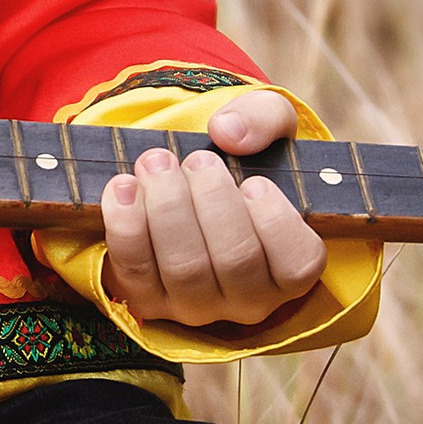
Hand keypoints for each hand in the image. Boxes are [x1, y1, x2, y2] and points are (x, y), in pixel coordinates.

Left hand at [98, 91, 326, 332]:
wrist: (181, 181)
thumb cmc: (239, 159)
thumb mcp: (265, 125)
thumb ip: (263, 117)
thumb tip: (228, 133)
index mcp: (290, 266)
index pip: (298, 264)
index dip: (276, 224)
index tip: (254, 182)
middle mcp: (249, 299)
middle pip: (235, 262)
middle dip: (213, 204)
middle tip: (197, 160)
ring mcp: (197, 306)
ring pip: (185, 270)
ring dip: (168, 209)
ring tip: (156, 162)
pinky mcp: (149, 300)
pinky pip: (135, 273)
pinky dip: (127, 227)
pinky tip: (124, 187)